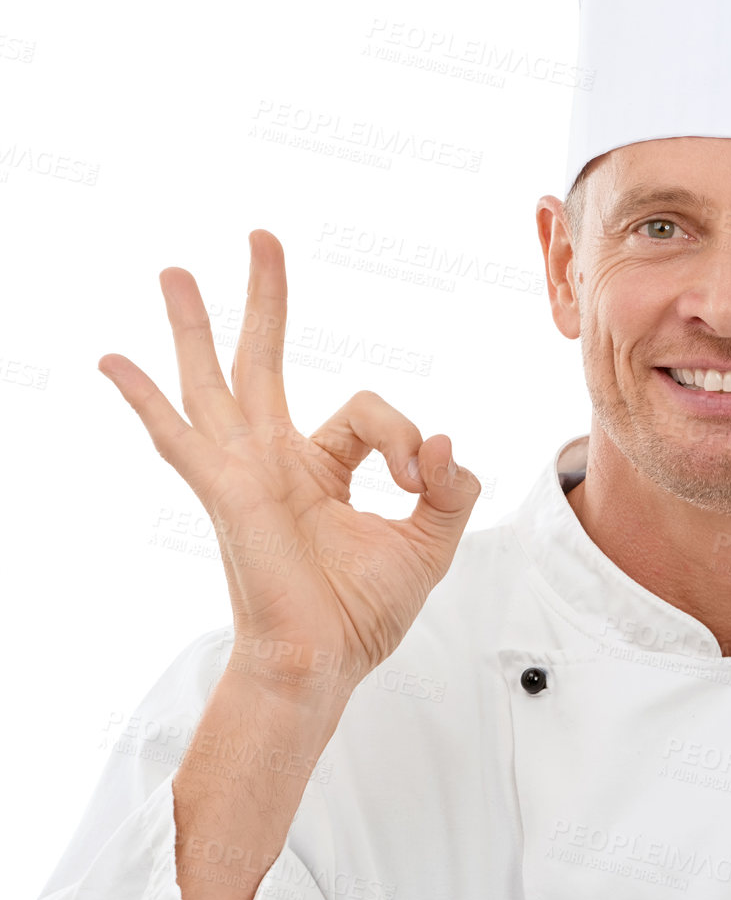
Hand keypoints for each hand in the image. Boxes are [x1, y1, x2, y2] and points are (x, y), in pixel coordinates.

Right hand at [98, 229, 480, 711]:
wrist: (322, 664)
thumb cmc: (361, 614)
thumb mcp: (430, 540)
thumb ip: (449, 485)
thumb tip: (441, 440)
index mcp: (319, 468)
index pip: (365, 410)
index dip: (403, 436)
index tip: (421, 478)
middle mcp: (273, 460)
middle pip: (262, 359)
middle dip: (264, 298)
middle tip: (261, 236)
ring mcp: (244, 472)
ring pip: (214, 380)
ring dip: (194, 324)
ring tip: (176, 271)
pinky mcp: (227, 491)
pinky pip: (179, 437)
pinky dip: (145, 398)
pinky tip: (113, 362)